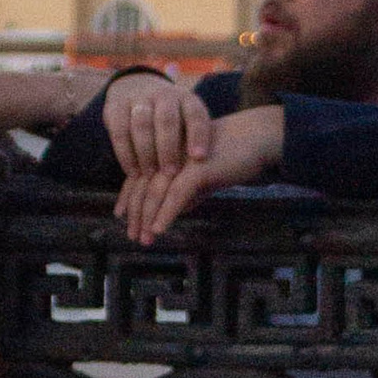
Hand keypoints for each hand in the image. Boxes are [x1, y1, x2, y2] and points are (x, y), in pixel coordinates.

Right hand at [104, 70, 211, 189]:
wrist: (137, 87)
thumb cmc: (172, 120)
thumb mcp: (186, 123)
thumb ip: (194, 142)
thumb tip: (203, 177)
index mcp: (186, 99)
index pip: (195, 114)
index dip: (198, 134)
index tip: (199, 157)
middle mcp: (163, 95)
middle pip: (166, 119)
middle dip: (168, 148)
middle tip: (170, 173)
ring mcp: (138, 98)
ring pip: (141, 124)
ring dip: (146, 152)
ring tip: (149, 175)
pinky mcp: (116, 106)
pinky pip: (119, 131)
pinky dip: (125, 154)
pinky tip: (132, 172)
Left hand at [115, 104, 284, 242]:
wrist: (257, 138)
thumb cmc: (232, 155)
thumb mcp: (204, 175)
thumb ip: (188, 192)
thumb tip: (173, 212)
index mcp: (167, 151)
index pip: (142, 175)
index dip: (129, 196)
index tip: (120, 214)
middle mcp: (169, 153)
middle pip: (145, 186)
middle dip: (136, 213)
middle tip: (131, 235)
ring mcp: (181, 160)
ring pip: (156, 192)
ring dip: (147, 218)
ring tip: (143, 239)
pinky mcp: (196, 169)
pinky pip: (176, 194)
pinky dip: (165, 214)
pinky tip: (158, 229)